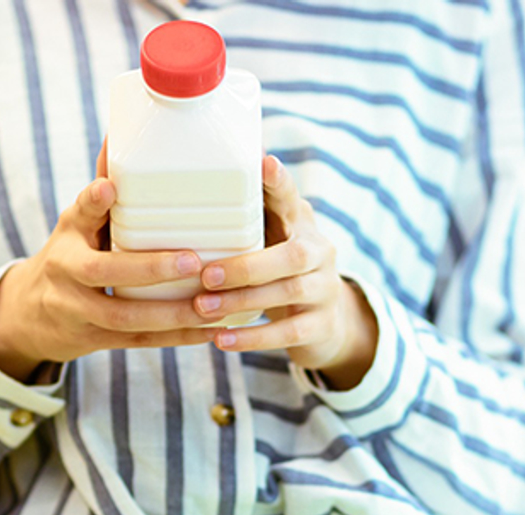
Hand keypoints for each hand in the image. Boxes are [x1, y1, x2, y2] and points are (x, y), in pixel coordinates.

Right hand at [0, 169, 216, 379]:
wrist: (29, 313)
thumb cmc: (68, 255)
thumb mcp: (76, 223)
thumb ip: (103, 193)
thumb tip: (118, 134)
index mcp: (67, 236)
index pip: (78, 213)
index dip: (93, 202)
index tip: (108, 187)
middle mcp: (67, 273)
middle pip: (103, 272)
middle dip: (149, 269)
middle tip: (193, 260)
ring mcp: (79, 311)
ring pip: (125, 316)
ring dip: (172, 313)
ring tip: (211, 303)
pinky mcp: (96, 340)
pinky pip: (139, 341)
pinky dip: (176, 338)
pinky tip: (209, 331)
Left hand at [195, 156, 378, 390]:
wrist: (328, 320)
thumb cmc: (280, 271)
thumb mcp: (271, 238)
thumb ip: (245, 216)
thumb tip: (196, 179)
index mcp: (300, 224)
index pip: (290, 198)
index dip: (279, 183)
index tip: (264, 163)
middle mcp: (318, 252)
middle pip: (290, 257)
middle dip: (246, 267)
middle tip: (206, 275)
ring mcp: (324, 289)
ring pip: (287, 293)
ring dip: (242, 301)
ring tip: (202, 308)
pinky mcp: (321, 324)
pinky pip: (288, 333)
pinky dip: (253, 338)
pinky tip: (222, 341)